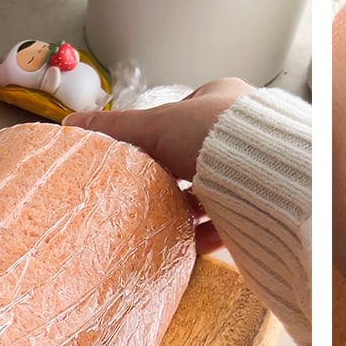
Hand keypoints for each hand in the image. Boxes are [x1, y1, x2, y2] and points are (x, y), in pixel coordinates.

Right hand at [65, 78, 255, 252]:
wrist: (272, 174)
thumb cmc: (220, 135)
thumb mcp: (158, 126)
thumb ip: (117, 130)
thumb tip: (73, 126)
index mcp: (222, 100)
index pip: (181, 116)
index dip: (156, 137)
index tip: (138, 160)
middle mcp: (243, 133)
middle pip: (198, 158)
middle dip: (173, 179)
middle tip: (148, 194)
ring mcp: (257, 170)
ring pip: (215, 192)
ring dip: (189, 209)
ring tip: (163, 221)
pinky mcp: (264, 206)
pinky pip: (230, 223)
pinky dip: (207, 235)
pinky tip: (187, 244)